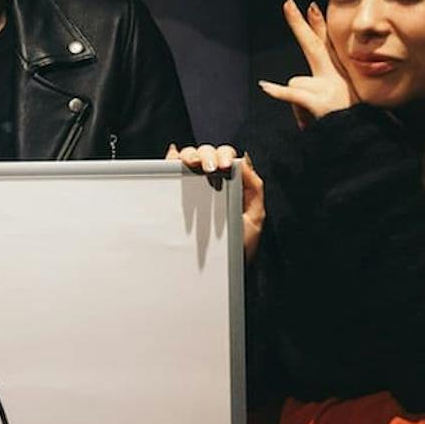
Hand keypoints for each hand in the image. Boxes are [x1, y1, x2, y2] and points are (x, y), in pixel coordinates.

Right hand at [166, 143, 265, 262]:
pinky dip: (171, 159)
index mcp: (230, 182)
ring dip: (191, 155)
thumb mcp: (254, 219)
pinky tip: (173, 157)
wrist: (218, 271)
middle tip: (211, 168)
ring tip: (194, 164)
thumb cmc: (237, 246)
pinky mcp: (176, 192)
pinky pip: (170, 169)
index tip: (224, 167)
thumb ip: (254, 189)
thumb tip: (245, 160)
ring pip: (189, 157)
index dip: (224, 155)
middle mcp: (211, 180)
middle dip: (208, 155)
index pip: (225, 157)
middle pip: (207, 153)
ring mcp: (192, 185)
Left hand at [258, 0, 356, 125]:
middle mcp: (335, 77)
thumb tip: (276, 86)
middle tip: (289, 3)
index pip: (327, 45)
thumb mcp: (328, 104)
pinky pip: (294, 93)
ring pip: (297, 83)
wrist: (362, 142)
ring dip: (299, 101)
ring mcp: (329, 88)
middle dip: (302, 24)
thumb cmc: (345, 123)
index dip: (318, 24)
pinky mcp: (320, 101)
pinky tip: (265, 86)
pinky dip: (279, 92)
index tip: (311, 5)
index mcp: (339, 76)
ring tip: (314, 117)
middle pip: (315, 45)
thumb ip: (307, 91)